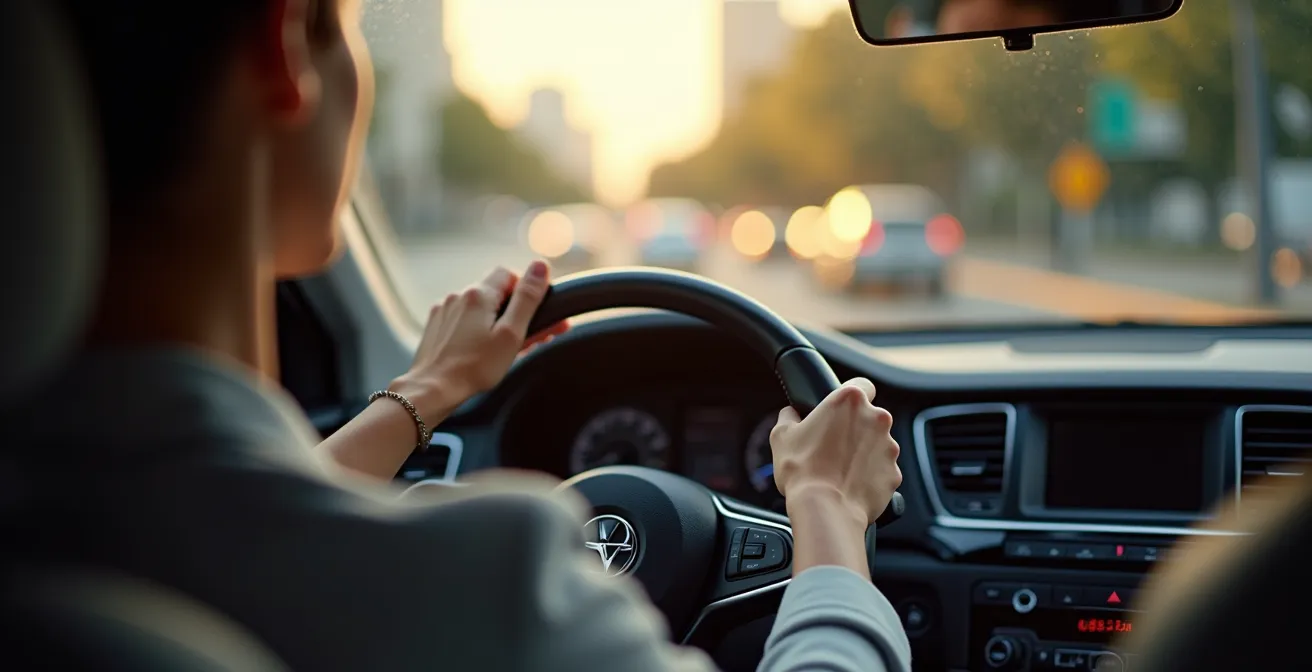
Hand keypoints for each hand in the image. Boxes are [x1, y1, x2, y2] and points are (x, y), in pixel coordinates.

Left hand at [389, 260, 567, 419]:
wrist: (432, 389)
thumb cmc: (475, 367)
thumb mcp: (511, 334)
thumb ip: (527, 299)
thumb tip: (540, 266)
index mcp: (478, 294)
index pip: (508, 274)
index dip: (523, 292)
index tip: (530, 316)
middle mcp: (458, 296)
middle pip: (493, 291)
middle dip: (510, 310)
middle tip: (522, 337)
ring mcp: (443, 311)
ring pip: (477, 307)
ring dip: (492, 321)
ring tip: (498, 349)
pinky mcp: (435, 326)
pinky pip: (462, 319)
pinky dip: (474, 329)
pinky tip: (477, 351)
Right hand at [769, 378, 901, 527]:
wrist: (825, 509)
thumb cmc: (803, 471)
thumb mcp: (781, 436)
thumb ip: (789, 417)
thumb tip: (790, 415)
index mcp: (849, 401)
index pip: (861, 384)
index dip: (849, 396)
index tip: (841, 409)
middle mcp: (876, 419)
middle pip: (869, 417)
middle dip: (855, 429)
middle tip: (832, 445)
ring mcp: (889, 447)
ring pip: (878, 444)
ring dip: (863, 453)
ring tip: (840, 470)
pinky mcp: (894, 473)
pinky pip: (883, 470)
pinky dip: (871, 476)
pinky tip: (850, 484)